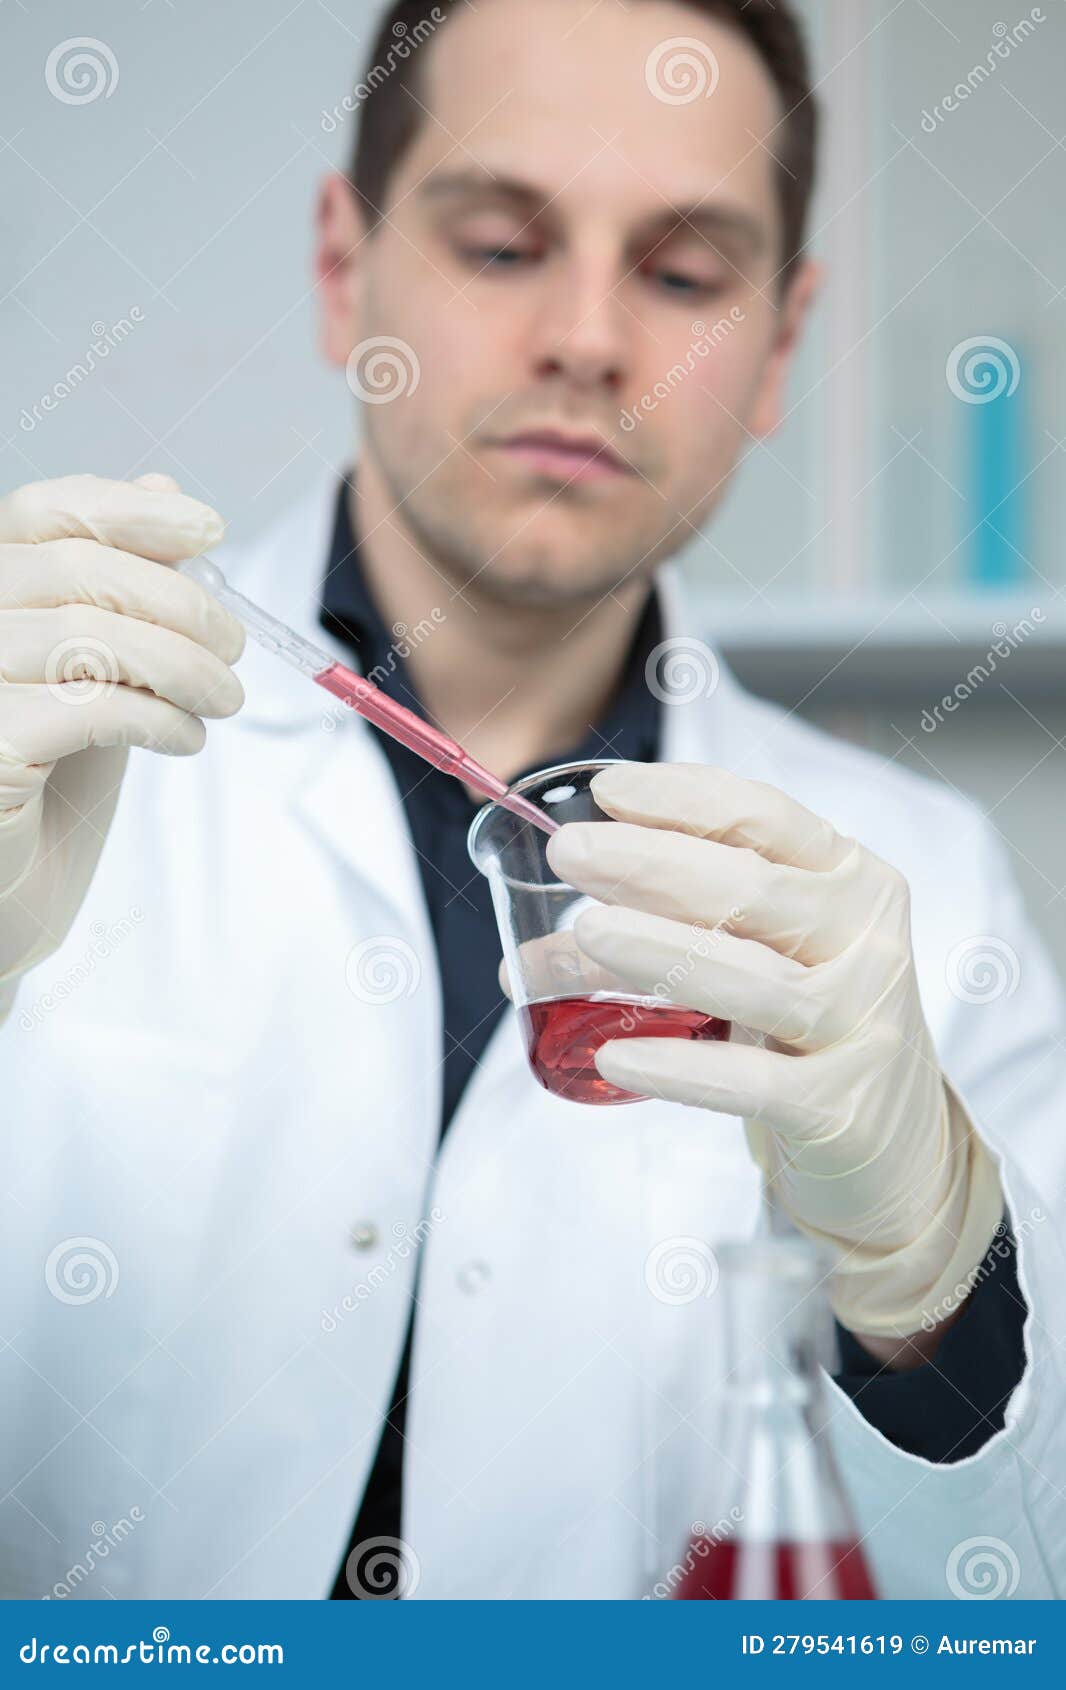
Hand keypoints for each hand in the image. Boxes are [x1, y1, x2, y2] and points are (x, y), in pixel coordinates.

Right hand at [0, 474, 244, 1018]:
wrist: (10, 899)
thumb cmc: (50, 784)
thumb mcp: (98, 673)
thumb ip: (123, 595)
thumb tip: (169, 494)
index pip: (45, 511)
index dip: (131, 512)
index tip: (211, 528)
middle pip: (78, 569)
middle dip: (181, 603)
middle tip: (237, 650)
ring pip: (89, 634)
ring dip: (185, 665)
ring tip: (224, 702)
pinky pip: (88, 706)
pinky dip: (159, 714)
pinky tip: (185, 737)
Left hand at [547, 761, 1003, 1337]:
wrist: (893, 1147)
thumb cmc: (808, 1027)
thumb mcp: (771, 951)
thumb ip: (693, 915)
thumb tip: (548, 914)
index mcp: (851, 880)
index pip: (766, 817)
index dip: (683, 798)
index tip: (605, 791)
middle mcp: (868, 941)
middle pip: (751, 889)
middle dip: (650, 863)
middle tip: (568, 851)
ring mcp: (861, 1026)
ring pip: (752, 979)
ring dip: (659, 952)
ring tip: (584, 933)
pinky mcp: (840, 1107)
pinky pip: (750, 1083)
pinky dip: (678, 1068)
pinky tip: (613, 1054)